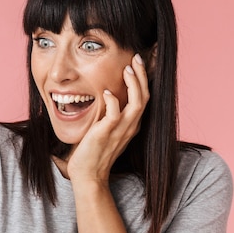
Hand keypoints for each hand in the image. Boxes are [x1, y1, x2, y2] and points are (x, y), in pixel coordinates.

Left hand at [66, 54, 149, 183]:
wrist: (88, 174)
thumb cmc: (93, 151)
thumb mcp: (106, 129)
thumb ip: (109, 114)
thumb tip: (106, 95)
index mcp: (131, 125)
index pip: (144, 98)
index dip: (143, 79)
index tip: (137, 63)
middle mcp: (130, 127)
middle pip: (145, 97)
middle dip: (142, 75)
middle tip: (136, 58)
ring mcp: (120, 131)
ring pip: (137, 103)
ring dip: (134, 84)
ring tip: (127, 69)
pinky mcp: (106, 134)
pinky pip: (115, 114)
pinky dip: (113, 101)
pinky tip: (107, 91)